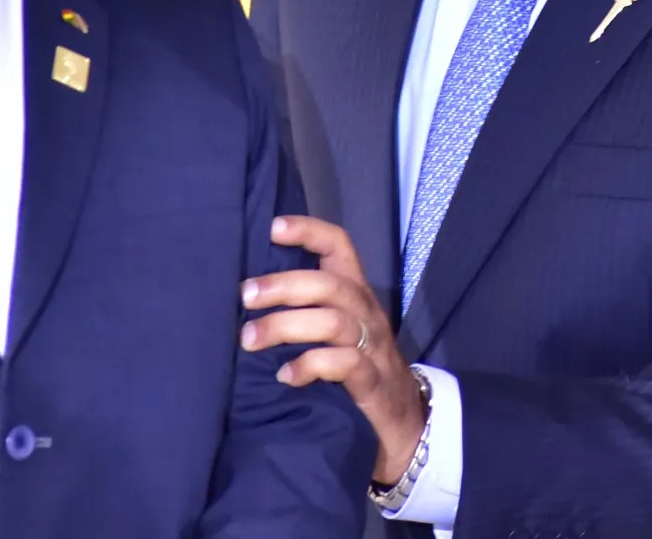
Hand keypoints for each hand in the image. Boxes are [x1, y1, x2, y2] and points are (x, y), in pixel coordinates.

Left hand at [242, 215, 425, 481]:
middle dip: (284, 285)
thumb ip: (306, 311)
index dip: (310, 231)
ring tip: (249, 339)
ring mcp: (373, 349)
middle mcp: (366, 314)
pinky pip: (345, 365)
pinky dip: (311, 365)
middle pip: (330, 285)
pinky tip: (285, 376)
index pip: (340, 247)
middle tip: (246, 295)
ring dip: (286, 326)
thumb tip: (247, 297)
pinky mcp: (374, 384)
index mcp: (355, 295)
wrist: (406, 425)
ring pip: (333, 322)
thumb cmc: (358, 372)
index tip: (273, 228)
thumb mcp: (337, 333)